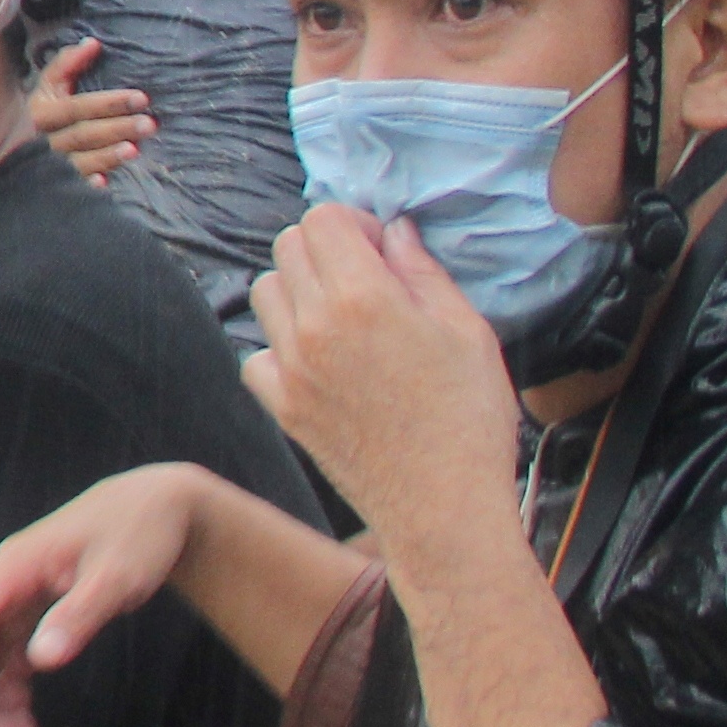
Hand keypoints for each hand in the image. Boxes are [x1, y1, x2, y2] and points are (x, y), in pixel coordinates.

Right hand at [0, 465, 209, 726]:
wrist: (162, 508)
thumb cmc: (139, 533)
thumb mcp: (117, 575)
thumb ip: (79, 616)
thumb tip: (41, 661)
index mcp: (13, 568)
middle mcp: (6, 587)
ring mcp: (19, 604)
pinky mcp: (36, 619)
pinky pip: (14, 667)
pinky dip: (17, 702)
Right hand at [29, 37, 152, 185]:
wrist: (17, 149)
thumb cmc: (46, 111)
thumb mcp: (49, 86)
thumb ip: (67, 63)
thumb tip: (93, 43)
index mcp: (41, 112)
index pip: (77, 107)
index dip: (108, 103)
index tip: (140, 98)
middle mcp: (44, 140)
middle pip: (83, 134)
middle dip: (117, 128)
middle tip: (149, 124)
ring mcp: (52, 164)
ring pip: (81, 161)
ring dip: (108, 156)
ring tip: (134, 150)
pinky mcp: (59, 184)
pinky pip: (75, 185)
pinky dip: (88, 183)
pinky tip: (104, 183)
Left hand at [245, 204, 522, 562]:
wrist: (442, 507)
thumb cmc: (470, 419)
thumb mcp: (468, 331)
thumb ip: (423, 272)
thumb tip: (394, 231)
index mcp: (362, 298)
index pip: (322, 219)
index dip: (354, 224)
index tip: (380, 250)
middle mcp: (313, 326)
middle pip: (288, 248)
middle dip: (325, 251)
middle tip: (365, 281)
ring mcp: (289, 368)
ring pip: (265, 292)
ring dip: (297, 291)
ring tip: (342, 319)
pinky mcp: (281, 406)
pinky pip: (256, 354)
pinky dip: (280, 348)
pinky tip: (321, 363)